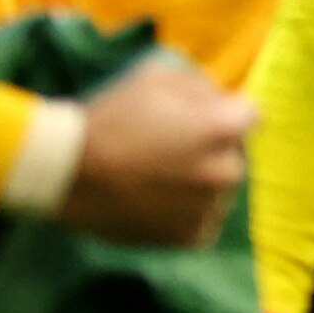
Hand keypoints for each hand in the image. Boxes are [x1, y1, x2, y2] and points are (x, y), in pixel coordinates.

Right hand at [58, 57, 253, 249]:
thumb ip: (199, 83)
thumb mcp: (154, 76)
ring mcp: (211, 208)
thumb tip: (222, 98)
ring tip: (154, 176)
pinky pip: (201, 220)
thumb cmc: (109, 117)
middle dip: (210, 150)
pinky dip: (184, 212)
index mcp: (225, 129)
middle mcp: (228, 171)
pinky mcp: (192, 237)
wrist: (65, 172)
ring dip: (198, 183)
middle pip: (233, 155)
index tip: (194, 119)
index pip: (249, 116)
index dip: (221, 113)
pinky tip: (154, 199)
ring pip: (218, 190)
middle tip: (166, 149)